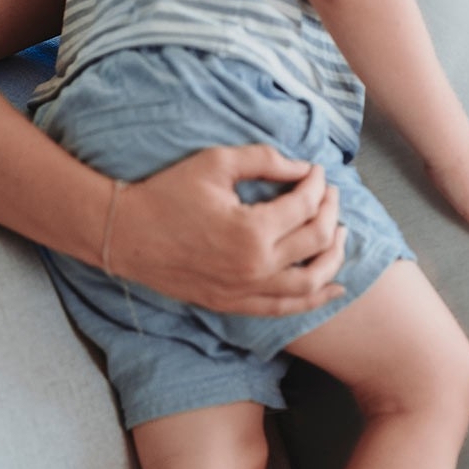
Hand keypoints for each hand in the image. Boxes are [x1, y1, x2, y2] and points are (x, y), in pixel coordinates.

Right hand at [109, 144, 347, 316]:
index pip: (306, 205)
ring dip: (334, 257)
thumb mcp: (216, 163)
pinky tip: (334, 286)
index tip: (316, 171)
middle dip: (331, 212)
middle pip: (318, 241)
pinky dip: (315, 298)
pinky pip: (286, 308)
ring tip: (341, 236)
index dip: (318, 183)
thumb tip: (303, 167)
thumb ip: (265, 160)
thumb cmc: (168, 193)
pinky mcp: (235, 304)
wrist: (127, 235)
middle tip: (330, 195)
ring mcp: (246, 291)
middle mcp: (256, 267)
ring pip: (312, 282)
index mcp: (253, 230)